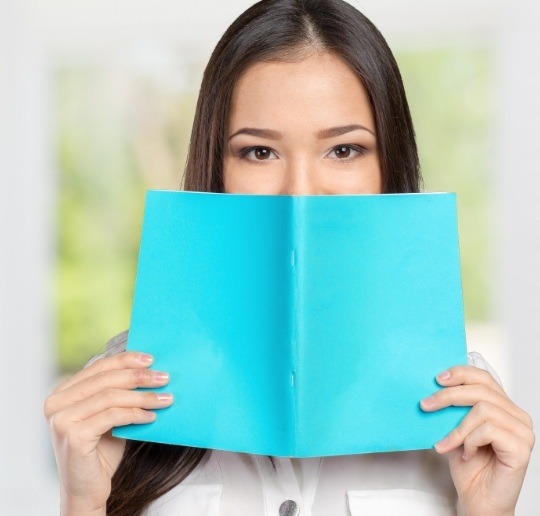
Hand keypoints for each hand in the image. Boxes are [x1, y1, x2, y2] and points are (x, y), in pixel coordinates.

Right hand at [44, 351, 172, 514]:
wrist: (87, 490)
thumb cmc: (101, 450)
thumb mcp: (108, 414)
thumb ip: (117, 392)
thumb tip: (148, 368)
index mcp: (62, 392)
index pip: (98, 366)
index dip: (126, 359)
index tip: (151, 359)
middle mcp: (56, 402)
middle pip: (106, 379)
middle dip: (139, 376)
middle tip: (164, 378)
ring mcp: (61, 419)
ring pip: (111, 396)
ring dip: (143, 396)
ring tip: (165, 398)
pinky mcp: (72, 435)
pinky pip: (112, 416)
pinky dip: (135, 413)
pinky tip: (151, 416)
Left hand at [420, 365, 533, 515]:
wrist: (477, 499)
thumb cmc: (468, 466)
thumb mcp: (455, 428)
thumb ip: (453, 408)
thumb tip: (432, 388)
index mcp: (503, 406)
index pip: (484, 377)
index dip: (460, 373)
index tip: (437, 378)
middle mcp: (516, 415)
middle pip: (481, 390)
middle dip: (448, 396)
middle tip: (426, 405)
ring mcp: (522, 431)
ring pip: (483, 409)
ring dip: (458, 427)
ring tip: (446, 443)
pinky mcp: (521, 448)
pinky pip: (489, 430)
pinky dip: (470, 440)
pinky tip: (466, 454)